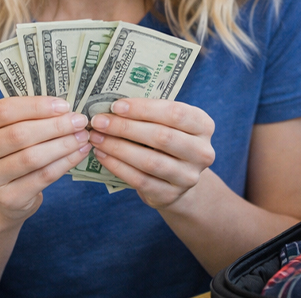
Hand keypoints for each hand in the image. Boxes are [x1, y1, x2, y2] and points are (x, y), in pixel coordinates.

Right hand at [0, 97, 91, 221]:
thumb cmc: (9, 149)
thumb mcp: (8, 126)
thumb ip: (28, 114)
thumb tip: (65, 108)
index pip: (3, 110)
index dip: (36, 106)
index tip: (64, 105)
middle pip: (18, 134)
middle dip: (55, 126)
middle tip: (79, 121)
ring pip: (32, 157)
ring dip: (63, 144)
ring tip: (83, 136)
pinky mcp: (7, 198)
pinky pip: (42, 176)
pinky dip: (65, 162)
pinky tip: (79, 153)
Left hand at [88, 99, 215, 208]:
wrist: (178, 179)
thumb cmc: (169, 141)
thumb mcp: (170, 124)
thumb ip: (151, 114)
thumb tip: (113, 107)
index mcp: (204, 126)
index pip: (175, 113)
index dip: (144, 108)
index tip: (116, 106)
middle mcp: (202, 152)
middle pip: (162, 137)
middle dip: (125, 128)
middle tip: (99, 122)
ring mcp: (188, 177)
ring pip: (149, 161)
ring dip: (118, 147)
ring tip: (96, 138)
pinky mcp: (170, 195)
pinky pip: (140, 180)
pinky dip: (117, 166)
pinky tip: (102, 155)